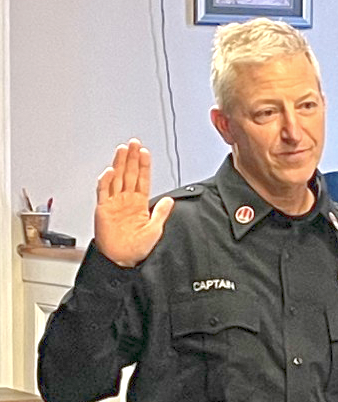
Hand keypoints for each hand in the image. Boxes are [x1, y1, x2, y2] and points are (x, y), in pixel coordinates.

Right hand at [95, 139, 172, 267]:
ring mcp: (114, 203)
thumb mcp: (155, 229)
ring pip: (116, 178)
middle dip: (131, 158)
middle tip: (134, 143)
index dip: (143, 166)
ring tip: (123, 149)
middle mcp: (126, 200)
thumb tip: (169, 199)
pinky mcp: (103, 209)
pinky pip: (103, 192)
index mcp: (139, 204)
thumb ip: (161, 213)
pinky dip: (106, 181)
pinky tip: (110, 171)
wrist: (122, 259)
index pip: (142, 179)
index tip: (145, 153)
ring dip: (119, 163)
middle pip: (128, 174)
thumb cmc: (138, 248)